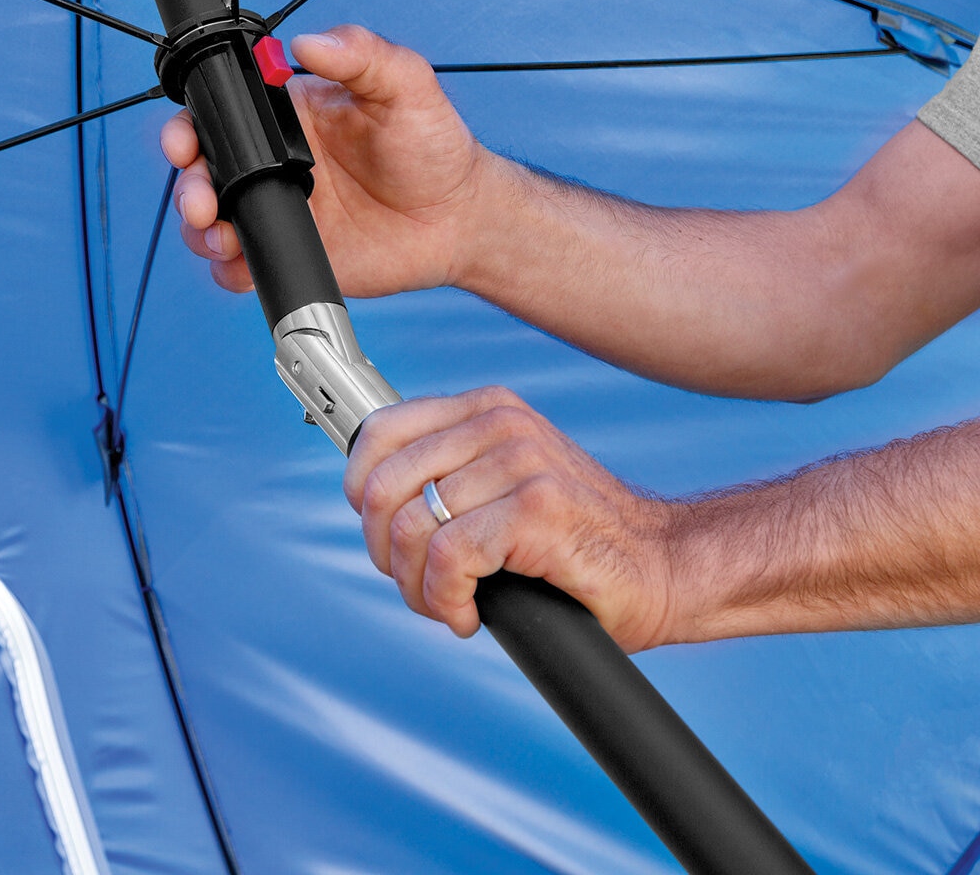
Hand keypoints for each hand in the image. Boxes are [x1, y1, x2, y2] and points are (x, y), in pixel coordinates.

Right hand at [159, 25, 486, 296]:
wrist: (459, 219)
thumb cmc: (434, 147)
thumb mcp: (405, 86)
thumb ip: (361, 54)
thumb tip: (308, 42)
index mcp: (289, 116)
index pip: (222, 115)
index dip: (191, 127)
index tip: (185, 143)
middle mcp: (275, 163)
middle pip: (203, 173)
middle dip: (188, 188)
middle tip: (203, 203)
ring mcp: (280, 210)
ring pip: (211, 223)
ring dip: (201, 232)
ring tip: (222, 236)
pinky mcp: (292, 252)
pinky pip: (242, 265)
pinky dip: (230, 269)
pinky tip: (245, 262)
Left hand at [343, 386, 679, 652]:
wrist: (662, 567)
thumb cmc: (574, 540)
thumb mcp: (502, 483)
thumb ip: (448, 472)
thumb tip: (368, 496)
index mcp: (485, 408)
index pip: (380, 432)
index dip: (361, 492)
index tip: (383, 534)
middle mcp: (500, 423)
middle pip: (383, 488)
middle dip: (385, 552)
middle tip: (420, 585)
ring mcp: (521, 462)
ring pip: (412, 529)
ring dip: (417, 588)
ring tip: (448, 604)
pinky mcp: (537, 509)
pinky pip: (447, 559)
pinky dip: (446, 601)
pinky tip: (468, 615)